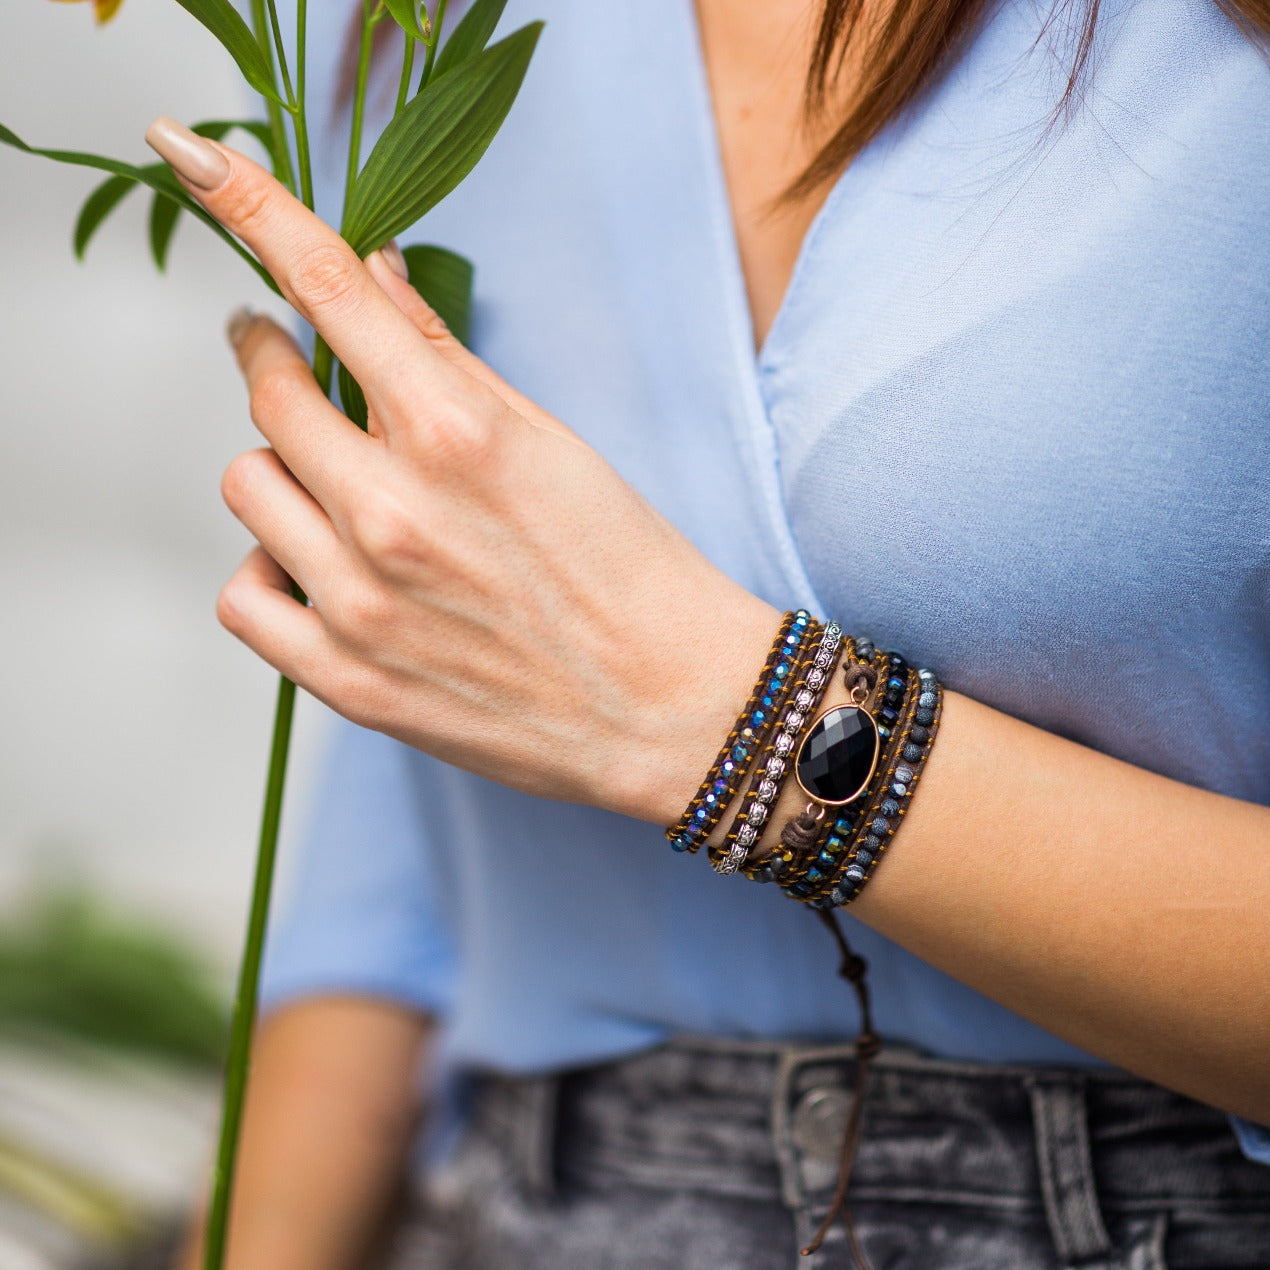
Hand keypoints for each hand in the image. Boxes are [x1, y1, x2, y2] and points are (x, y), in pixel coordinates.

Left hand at [143, 118, 779, 822]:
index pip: (326, 288)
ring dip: (282, 474)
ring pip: (247, 486)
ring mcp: (361, 601)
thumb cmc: (630, 572)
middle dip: (273, 361)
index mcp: (458, 432)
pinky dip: (268, 574)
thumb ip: (446, 356)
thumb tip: (368, 275)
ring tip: (337, 495)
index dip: (255, 212)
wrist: (669, 708)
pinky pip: (242, 599)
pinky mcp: (347, 679)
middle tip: (291, 363)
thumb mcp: (552, 443)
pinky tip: (316, 571)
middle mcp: (394, 511)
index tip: (203, 167)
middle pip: (268, 393)